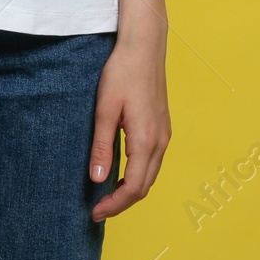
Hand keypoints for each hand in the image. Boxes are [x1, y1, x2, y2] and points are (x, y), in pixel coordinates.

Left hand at [88, 38, 169, 220]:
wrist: (144, 47)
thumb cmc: (122, 73)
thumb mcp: (105, 109)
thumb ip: (102, 146)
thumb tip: (98, 180)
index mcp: (146, 140)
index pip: (133, 187)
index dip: (115, 205)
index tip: (95, 212)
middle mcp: (160, 142)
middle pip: (145, 187)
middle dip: (122, 203)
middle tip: (97, 209)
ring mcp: (164, 135)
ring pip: (150, 176)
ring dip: (130, 190)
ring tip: (106, 196)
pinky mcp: (163, 128)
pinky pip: (152, 162)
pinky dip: (138, 175)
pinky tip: (121, 173)